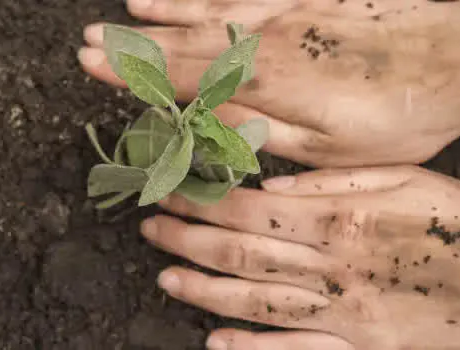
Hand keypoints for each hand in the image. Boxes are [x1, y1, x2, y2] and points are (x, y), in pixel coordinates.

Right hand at [79, 0, 459, 167]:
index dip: (134, 74)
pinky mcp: (300, 2)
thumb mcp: (329, 147)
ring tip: (120, 15)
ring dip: (158, 17)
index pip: (181, 78)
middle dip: (132, 46)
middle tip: (87, 42)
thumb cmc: (397, 115)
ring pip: (204, 15)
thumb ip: (262, 132)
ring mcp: (281, 17)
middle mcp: (262, 44)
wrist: (456, 59)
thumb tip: (208, 125)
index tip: (90, 66)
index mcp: (265, 85)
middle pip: (183, 44)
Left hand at [139, 165, 459, 349]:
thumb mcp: (406, 180)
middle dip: (189, 240)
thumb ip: (338, 182)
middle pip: (243, 254)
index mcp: (341, 221)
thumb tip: (276, 188)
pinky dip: (253, 349)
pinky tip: (216, 344)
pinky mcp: (358, 349)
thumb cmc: (454, 223)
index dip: (203, 202)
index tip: (170, 193)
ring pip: (257, 303)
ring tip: (165, 279)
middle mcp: (332, 268)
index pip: (251, 210)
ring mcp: (343, 315)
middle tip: (151, 230)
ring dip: (205, 291)